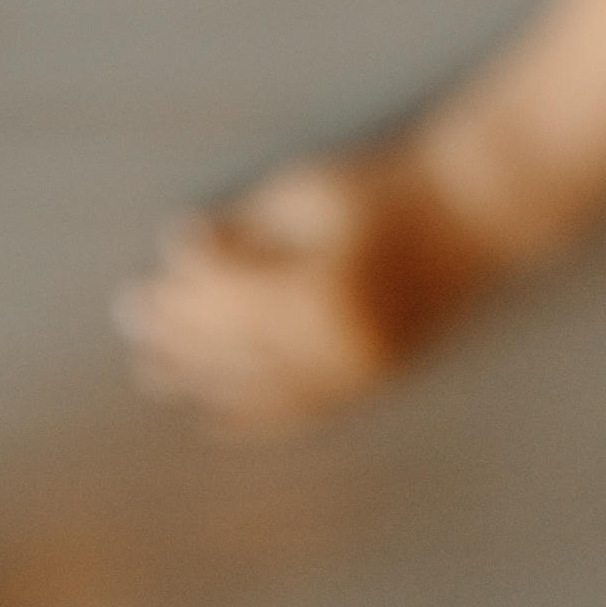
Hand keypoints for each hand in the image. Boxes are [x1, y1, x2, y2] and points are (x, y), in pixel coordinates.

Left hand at [114, 148, 497, 438]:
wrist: (474, 213)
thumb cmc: (382, 189)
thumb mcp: (303, 195)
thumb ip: (241, 232)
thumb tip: (178, 256)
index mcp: (321, 290)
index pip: (226, 305)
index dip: (177, 299)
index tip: (137, 290)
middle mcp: (342, 343)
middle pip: (237, 350)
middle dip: (178, 339)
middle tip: (131, 324)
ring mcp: (363, 371)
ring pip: (264, 389)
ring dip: (204, 382)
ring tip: (154, 374)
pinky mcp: (377, 381)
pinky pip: (304, 412)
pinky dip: (255, 417)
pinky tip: (213, 416)